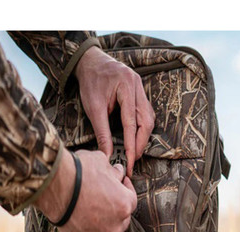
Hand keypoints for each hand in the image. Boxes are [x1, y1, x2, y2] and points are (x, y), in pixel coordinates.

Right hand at [35, 149, 136, 231]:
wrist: (54, 188)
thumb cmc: (78, 174)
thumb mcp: (100, 163)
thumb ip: (113, 171)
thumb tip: (117, 172)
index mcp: (125, 204)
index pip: (132, 198)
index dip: (125, 189)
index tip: (119, 185)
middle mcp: (117, 224)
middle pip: (122, 217)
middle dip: (115, 207)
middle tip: (104, 197)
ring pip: (108, 230)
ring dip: (104, 221)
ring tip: (92, 209)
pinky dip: (91, 231)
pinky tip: (83, 219)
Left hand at [74, 46, 154, 176]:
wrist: (90, 61)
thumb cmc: (91, 82)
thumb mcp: (93, 108)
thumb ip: (102, 132)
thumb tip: (106, 154)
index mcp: (126, 86)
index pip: (132, 123)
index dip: (131, 145)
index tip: (130, 161)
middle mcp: (138, 86)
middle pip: (147, 121)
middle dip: (141, 143)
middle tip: (133, 160)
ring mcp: (141, 88)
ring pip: (149, 118)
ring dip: (143, 137)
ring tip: (134, 151)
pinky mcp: (139, 92)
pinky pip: (146, 113)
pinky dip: (142, 128)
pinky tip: (135, 137)